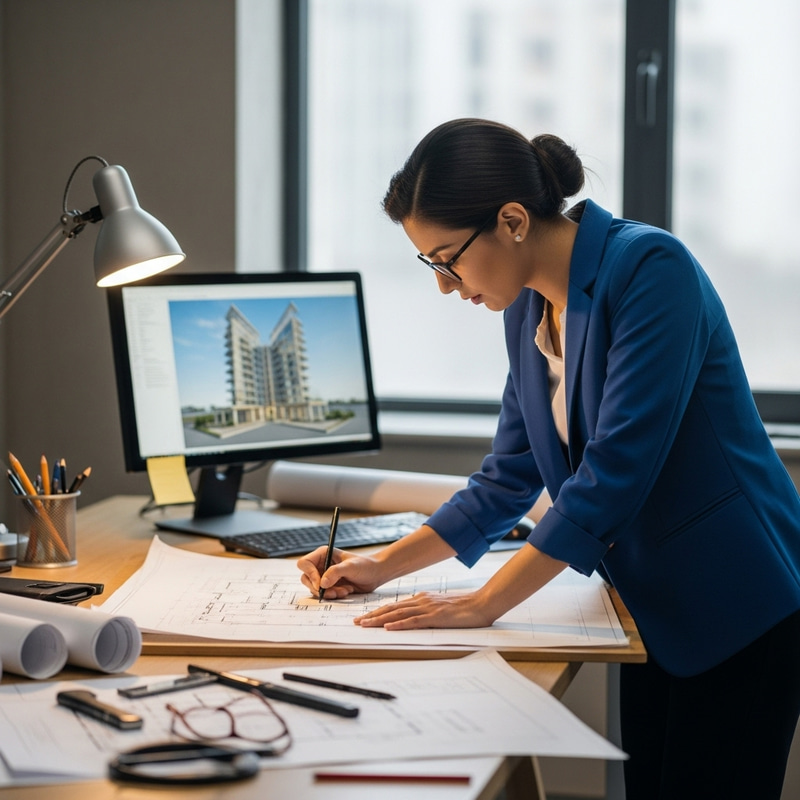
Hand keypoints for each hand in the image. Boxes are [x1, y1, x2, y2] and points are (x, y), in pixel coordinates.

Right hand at [296, 546, 382, 598]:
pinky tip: (346, 591)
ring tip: (345, 590)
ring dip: (328, 593)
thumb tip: (322, 583)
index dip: (310, 574)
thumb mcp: (351, 567)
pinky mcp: (329, 586)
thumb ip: (335, 572)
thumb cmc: (365, 565)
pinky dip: (334, 596)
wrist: (375, 574)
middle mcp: (321, 564)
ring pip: (315, 589)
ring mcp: (324, 576)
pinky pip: (324, 594)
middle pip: (306, 578)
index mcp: (323, 554)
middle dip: (319, 588)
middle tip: (333, 592)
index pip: (305, 563)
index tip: (321, 584)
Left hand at [354, 591, 493, 629]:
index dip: (379, 612)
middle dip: (372, 615)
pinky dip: (399, 624)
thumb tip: (417, 618)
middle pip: (391, 608)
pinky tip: (388, 627)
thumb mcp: (443, 607)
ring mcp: (428, 608)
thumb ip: (429, 611)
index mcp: (423, 599)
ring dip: (379, 620)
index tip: (365, 617)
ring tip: (365, 625)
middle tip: (357, 622)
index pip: (396, 606)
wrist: (482, 602)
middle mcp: (422, 601)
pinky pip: (414, 621)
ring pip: (398, 613)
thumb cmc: (466, 607)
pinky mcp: (436, 616)